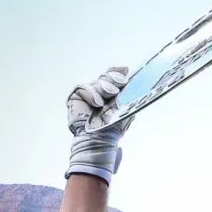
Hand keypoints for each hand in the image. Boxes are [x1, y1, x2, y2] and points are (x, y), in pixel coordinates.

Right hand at [66, 67, 133, 185]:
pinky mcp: (74, 98)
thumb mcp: (126, 111)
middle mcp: (98, 94)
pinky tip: (97, 103)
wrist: (98, 141)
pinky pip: (82, 88)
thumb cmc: (112, 131)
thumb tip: (137, 83)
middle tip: (122, 82)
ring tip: (109, 99)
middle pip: (105, 77)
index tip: (126, 70)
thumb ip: (130, 97)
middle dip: (114, 78)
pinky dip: (91, 94)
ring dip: (104, 88)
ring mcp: (86, 95)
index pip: (112, 78)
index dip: (117, 72)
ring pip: (96, 82)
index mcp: (110, 96)